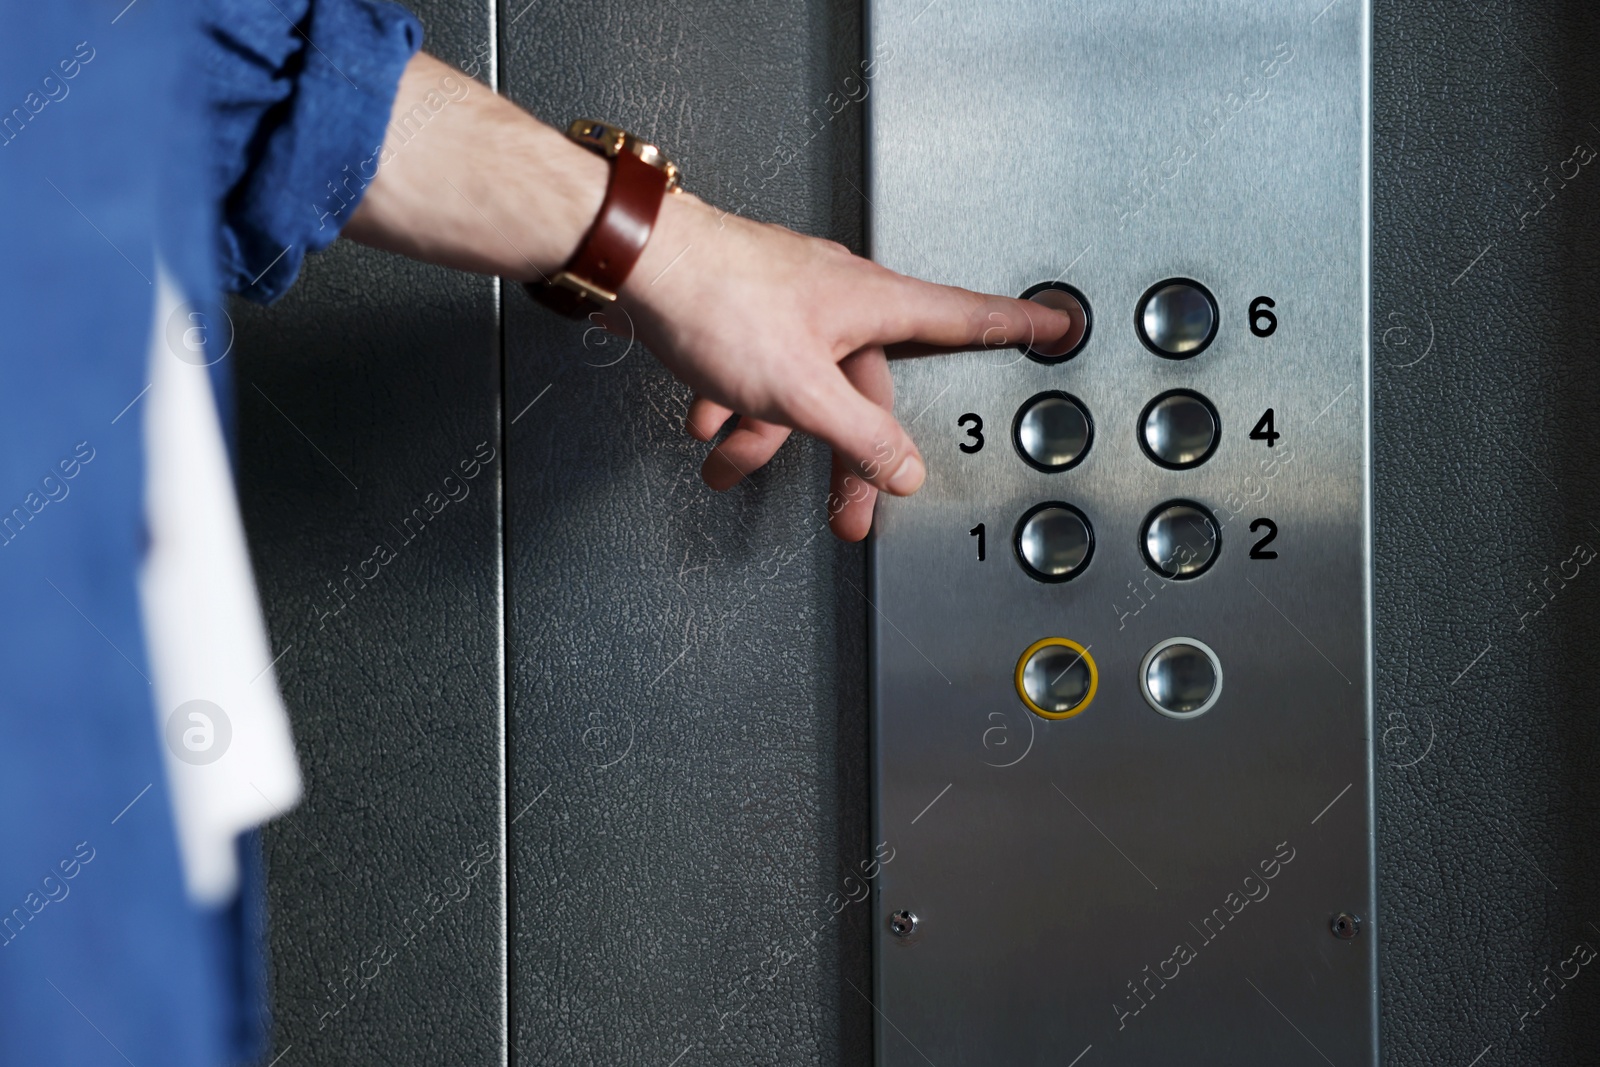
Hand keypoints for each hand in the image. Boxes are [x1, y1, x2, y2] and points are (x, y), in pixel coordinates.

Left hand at [618, 193, 1073, 540]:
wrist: (635, 260)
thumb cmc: (716, 300)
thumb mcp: (802, 390)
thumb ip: (860, 436)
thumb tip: (901, 469)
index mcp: (872, 304)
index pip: (966, 318)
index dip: (1015, 326)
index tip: (1056, 325)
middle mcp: (839, 298)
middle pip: (869, 388)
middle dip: (850, 457)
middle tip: (850, 512)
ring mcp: (792, 303)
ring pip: (803, 385)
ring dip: (770, 436)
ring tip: (736, 468)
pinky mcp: (747, 310)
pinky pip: (759, 369)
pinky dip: (737, 404)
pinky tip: (708, 425)